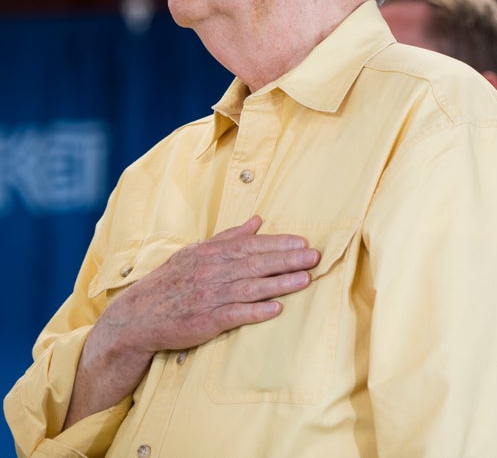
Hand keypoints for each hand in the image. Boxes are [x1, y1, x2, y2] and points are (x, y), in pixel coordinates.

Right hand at [64, 216, 319, 428]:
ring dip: (280, 284)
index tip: (303, 242)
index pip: (251, 245)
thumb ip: (229, 237)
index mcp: (211, 254)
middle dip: (288, 260)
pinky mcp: (205, 321)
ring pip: (251, 288)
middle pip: (256, 264)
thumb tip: (258, 220)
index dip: (279, 243)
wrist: (136, 317)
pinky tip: (276, 309)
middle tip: (314, 257)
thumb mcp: (196, 253)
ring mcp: (209, 297)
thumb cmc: (171, 282)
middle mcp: (212, 273)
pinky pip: (234, 315)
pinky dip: (256, 312)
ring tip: (305, 280)